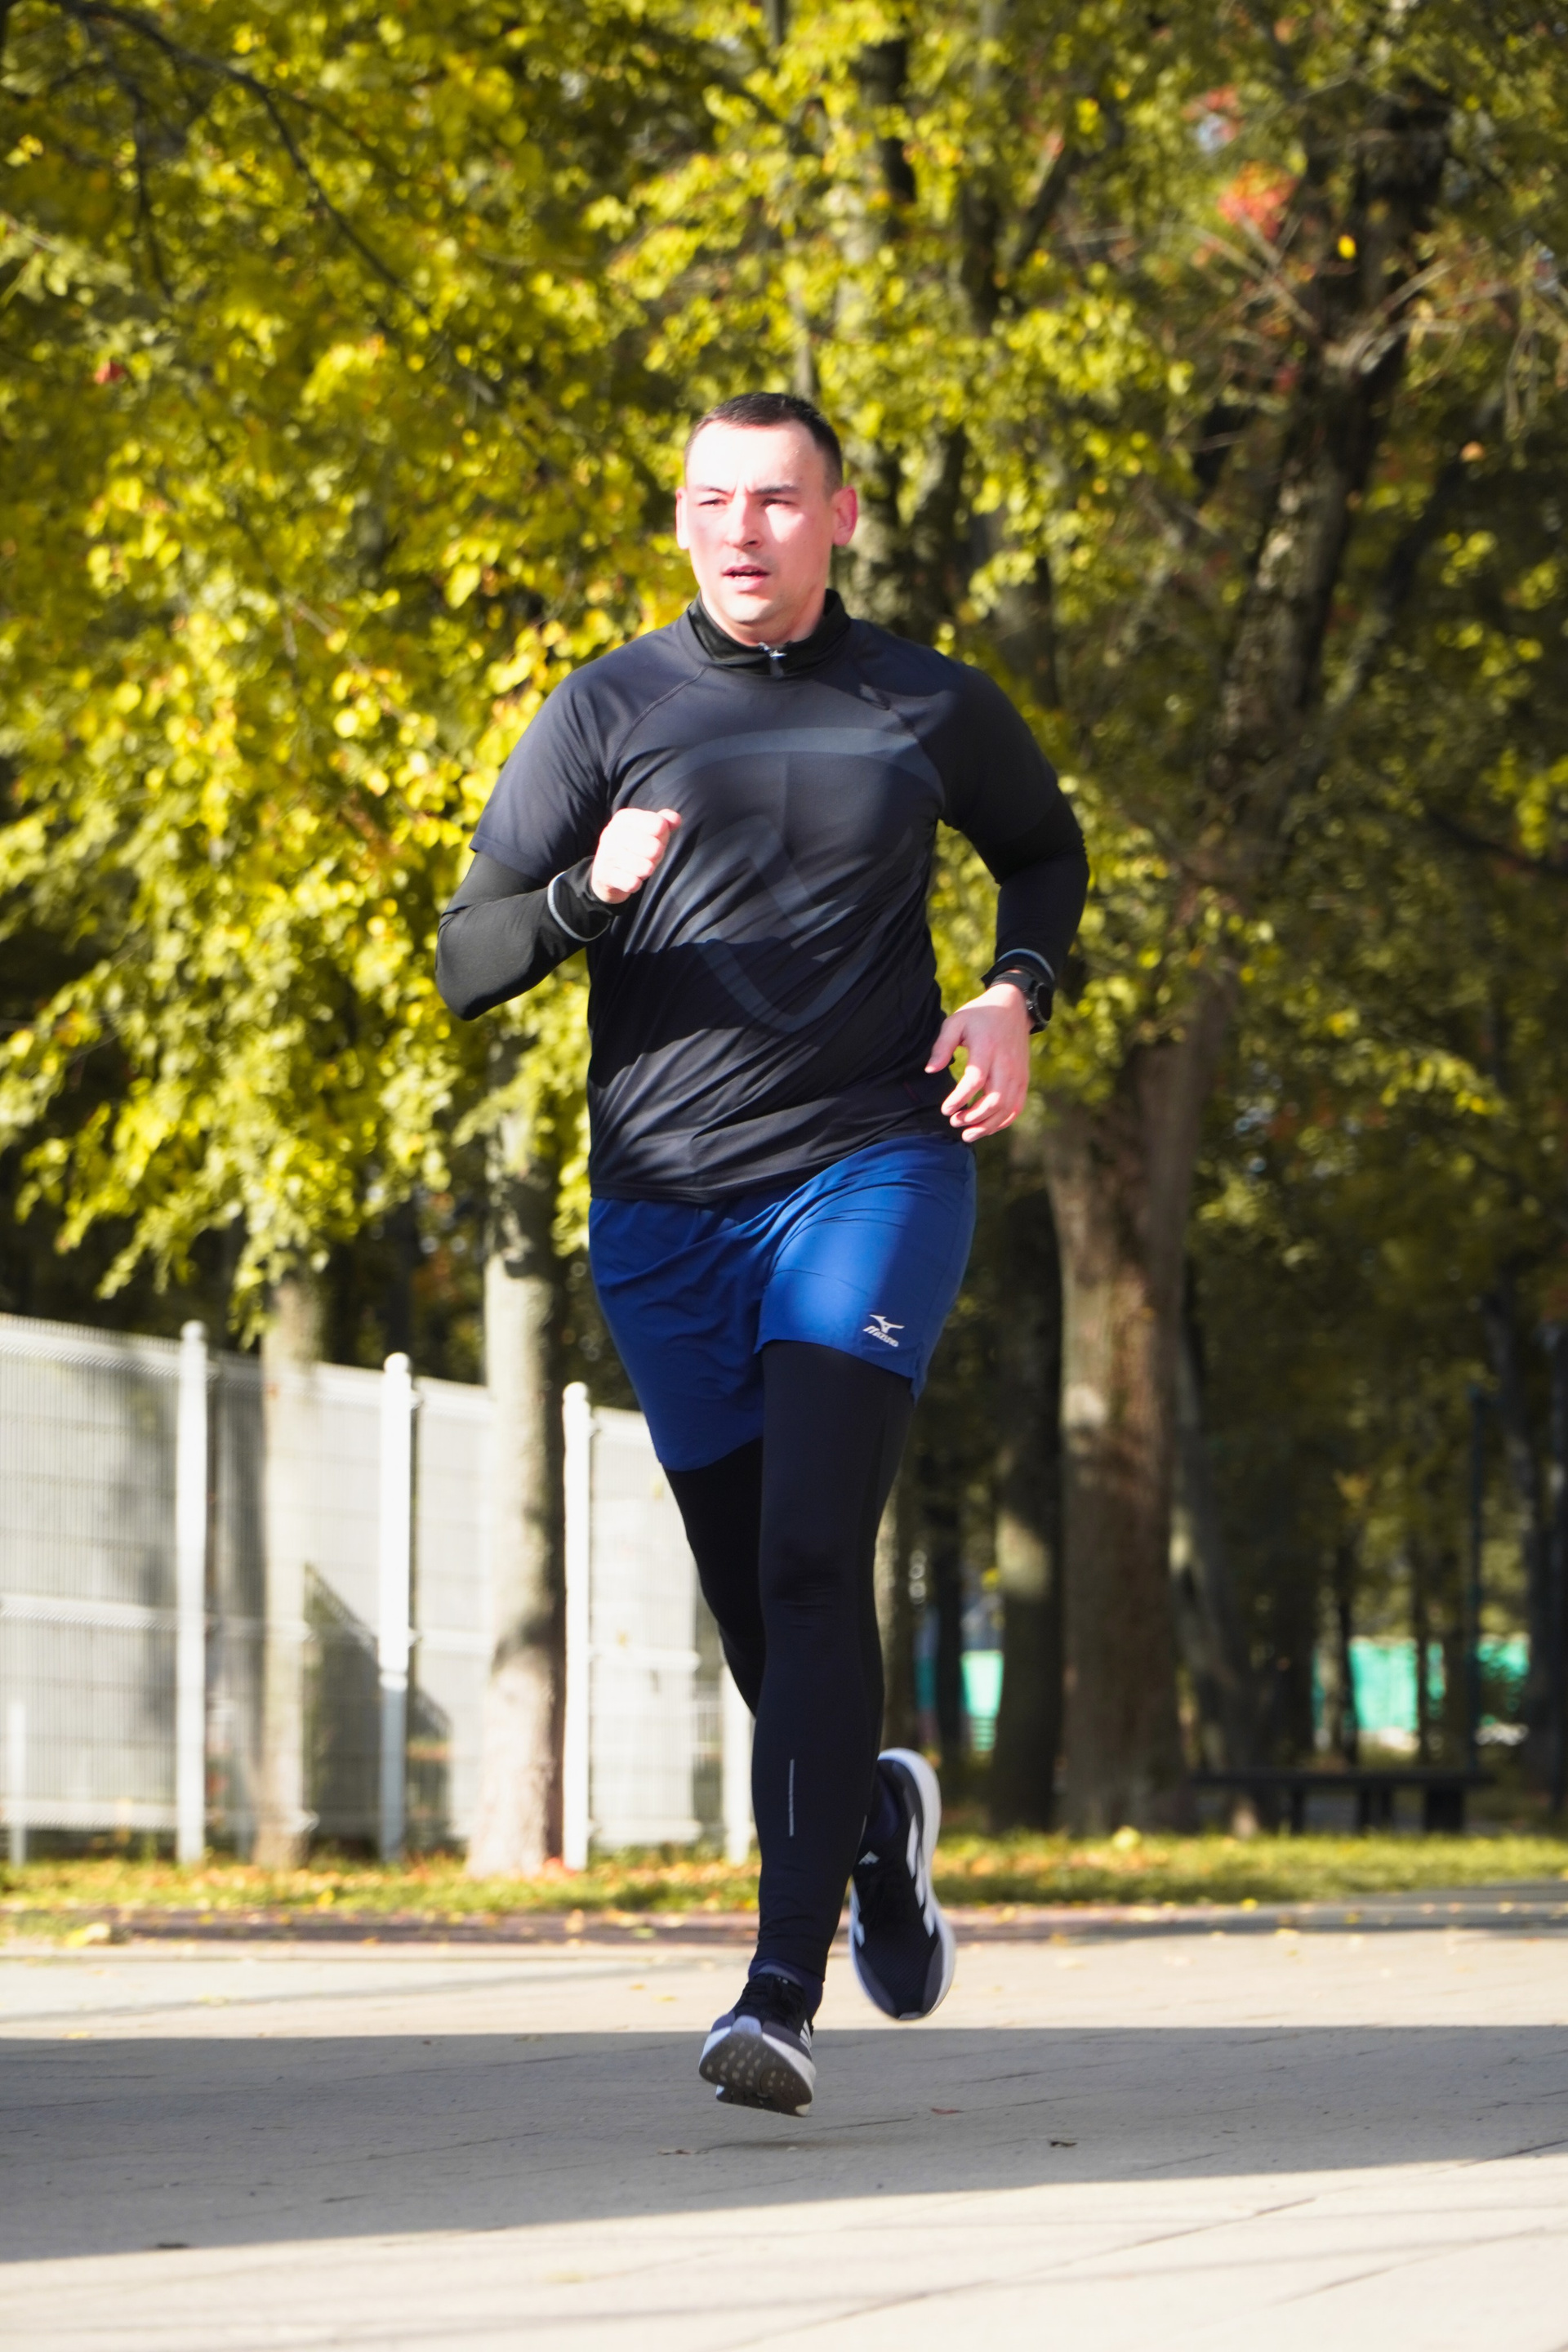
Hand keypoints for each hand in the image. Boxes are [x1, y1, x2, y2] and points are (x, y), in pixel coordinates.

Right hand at [589, 806, 681, 903]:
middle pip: (655, 848)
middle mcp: (612, 833)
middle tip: (648, 857)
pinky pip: (633, 883)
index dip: (663, 837)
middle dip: (657, 857)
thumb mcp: (649, 831)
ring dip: (647, 871)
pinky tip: (631, 879)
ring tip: (640, 868)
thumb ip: (665, 821)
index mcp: (625, 818)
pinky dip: (636, 884)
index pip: (659, 825)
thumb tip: (676, 820)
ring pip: (646, 868)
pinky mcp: (605, 875)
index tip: (655, 839)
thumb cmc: (634, 848)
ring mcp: (606, 854)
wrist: (606, 873)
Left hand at [926, 983, 1032, 1140]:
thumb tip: (930, 1070)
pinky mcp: (1023, 1079)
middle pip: (995, 1100)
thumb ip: (941, 1046)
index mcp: (987, 1048)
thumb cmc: (979, 1016)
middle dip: (973, 1117)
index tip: (945, 1110)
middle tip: (954, 1122)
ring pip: (1007, 1109)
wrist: (1013, 1008)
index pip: (975, 1080)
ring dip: (987, 1126)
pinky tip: (986, 1128)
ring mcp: (1018, 1073)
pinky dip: (1003, 1122)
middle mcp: (1006, 1063)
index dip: (959, 1099)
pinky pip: (1017, 1107)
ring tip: (967, 1134)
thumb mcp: (955, 1022)